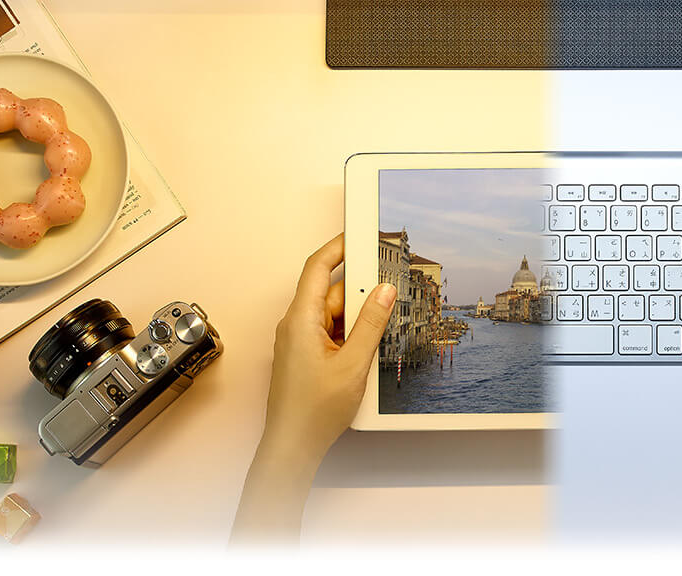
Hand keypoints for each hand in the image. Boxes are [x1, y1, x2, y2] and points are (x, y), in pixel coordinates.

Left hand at [232, 235, 395, 540]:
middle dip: (359, 291)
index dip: (337, 247)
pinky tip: (367, 348)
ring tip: (381, 329)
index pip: (317, 268)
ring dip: (357, 319)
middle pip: (330, 292)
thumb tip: (385, 292)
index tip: (358, 234)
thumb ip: (371, 325)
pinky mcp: (307, 356)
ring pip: (333, 315)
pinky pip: (331, 333)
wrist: (293, 447)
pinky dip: (350, 334)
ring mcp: (300, 341)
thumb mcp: (353, 364)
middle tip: (388, 289)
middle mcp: (296, 326)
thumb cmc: (313, 412)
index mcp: (299, 320)